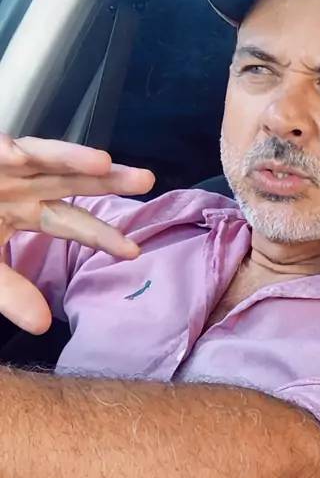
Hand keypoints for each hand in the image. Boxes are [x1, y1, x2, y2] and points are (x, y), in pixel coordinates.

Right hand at [0, 133, 154, 333]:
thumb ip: (9, 292)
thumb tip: (42, 326)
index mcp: (24, 210)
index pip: (72, 222)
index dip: (102, 235)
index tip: (133, 252)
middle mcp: (18, 183)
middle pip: (71, 180)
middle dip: (107, 179)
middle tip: (146, 180)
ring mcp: (0, 164)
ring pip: (40, 154)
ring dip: (69, 155)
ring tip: (101, 160)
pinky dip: (7, 151)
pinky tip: (18, 155)